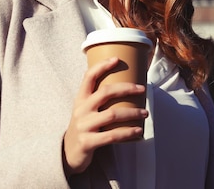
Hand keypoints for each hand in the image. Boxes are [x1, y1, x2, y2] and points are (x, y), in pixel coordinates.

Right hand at [62, 57, 147, 175]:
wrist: (68, 153)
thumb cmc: (84, 127)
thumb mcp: (85, 110)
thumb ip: (98, 99)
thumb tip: (125, 85)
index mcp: (80, 99)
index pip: (89, 77)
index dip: (102, 66)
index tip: (117, 59)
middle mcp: (81, 110)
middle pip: (105, 92)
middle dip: (127, 88)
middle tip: (142, 89)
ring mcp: (84, 126)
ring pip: (112, 114)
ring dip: (132, 112)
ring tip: (145, 112)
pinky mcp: (88, 142)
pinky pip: (112, 136)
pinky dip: (128, 133)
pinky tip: (139, 131)